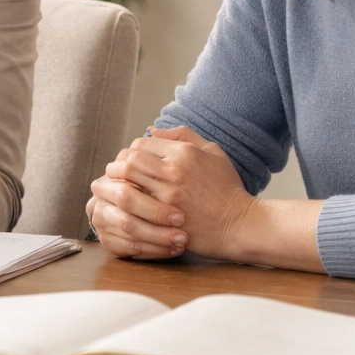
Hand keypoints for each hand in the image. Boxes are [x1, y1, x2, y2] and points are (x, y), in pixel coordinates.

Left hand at [89, 125, 254, 260]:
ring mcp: (168, 195)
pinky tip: (126, 205)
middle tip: (115, 173)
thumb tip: (153, 131)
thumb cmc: (227, 188)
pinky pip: (134, 205)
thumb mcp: (213, 152)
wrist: (239, 224)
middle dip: (118, 165)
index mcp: (184, 152)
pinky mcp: (164, 216)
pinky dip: (126, 203)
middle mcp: (173, 170)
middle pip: (129, 160)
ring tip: (117, 188)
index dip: (131, 151)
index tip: (130, 160)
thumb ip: (183, 136)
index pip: (142, 143)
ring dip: (118, 184)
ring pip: (127, 181)